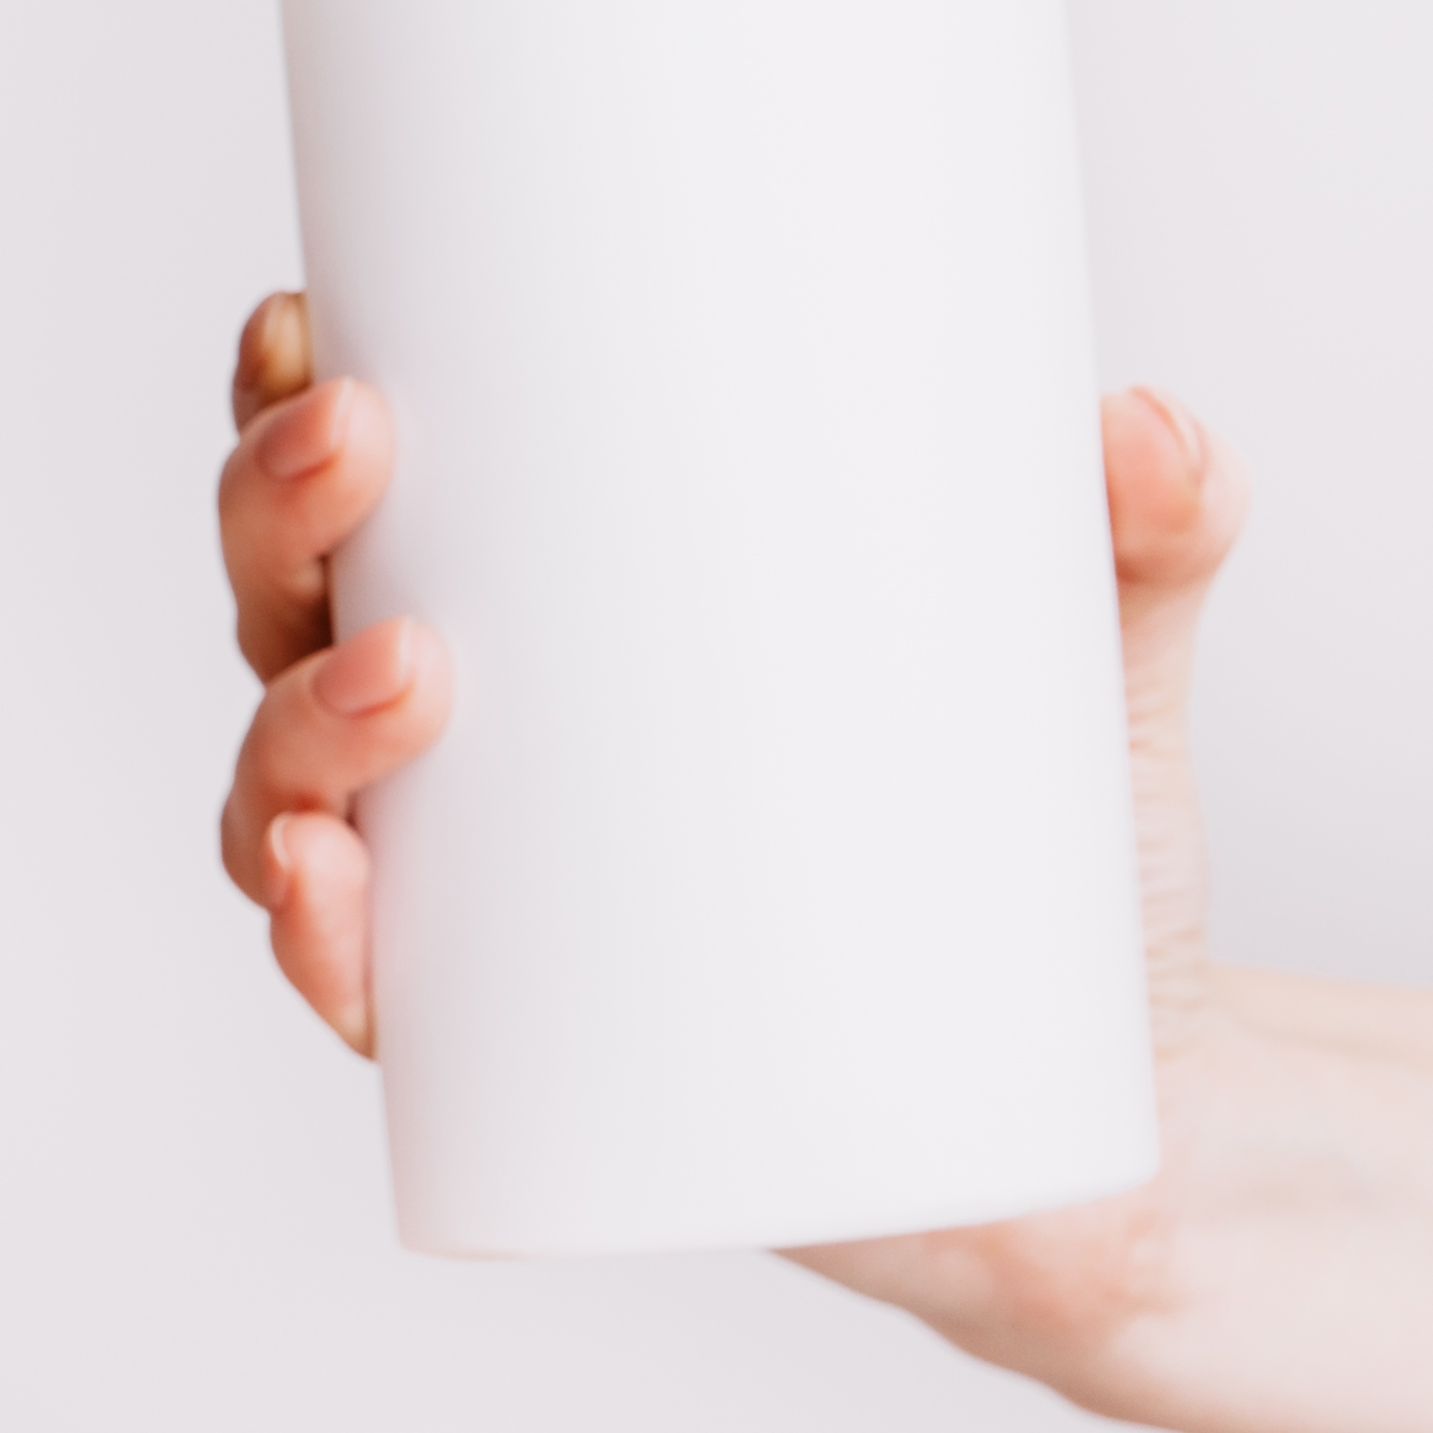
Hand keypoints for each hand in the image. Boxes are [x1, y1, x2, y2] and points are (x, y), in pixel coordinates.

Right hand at [208, 289, 1247, 1353]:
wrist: (1091, 1117)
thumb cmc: (1048, 863)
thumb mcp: (1098, 673)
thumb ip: (1146, 537)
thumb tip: (1151, 425)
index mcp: (534, 618)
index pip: (360, 493)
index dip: (281, 399)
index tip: (303, 316)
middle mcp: (453, 752)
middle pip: (283, 609)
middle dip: (281, 516)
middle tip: (368, 446)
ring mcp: (465, 903)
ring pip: (287, 787)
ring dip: (298, 717)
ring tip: (407, 671)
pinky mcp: (504, 1057)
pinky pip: (355, 989)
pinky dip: (311, 934)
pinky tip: (322, 873)